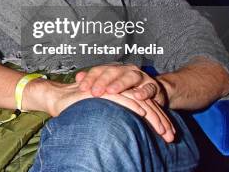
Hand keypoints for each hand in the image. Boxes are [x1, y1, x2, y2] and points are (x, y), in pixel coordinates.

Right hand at [33, 80, 174, 142]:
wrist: (57, 99)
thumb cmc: (78, 110)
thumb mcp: (103, 116)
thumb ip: (116, 119)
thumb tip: (130, 138)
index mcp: (121, 96)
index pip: (145, 107)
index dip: (158, 120)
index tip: (168, 135)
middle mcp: (119, 90)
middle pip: (146, 104)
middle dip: (160, 121)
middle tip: (171, 136)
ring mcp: (111, 89)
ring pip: (138, 101)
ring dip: (153, 116)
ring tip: (162, 130)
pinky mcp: (102, 90)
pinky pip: (121, 97)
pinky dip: (132, 104)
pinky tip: (143, 113)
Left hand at [76, 63, 166, 105]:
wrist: (153, 91)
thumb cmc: (127, 90)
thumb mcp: (110, 86)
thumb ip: (94, 80)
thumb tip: (78, 77)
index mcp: (114, 69)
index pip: (99, 70)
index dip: (90, 78)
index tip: (81, 88)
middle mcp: (127, 70)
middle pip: (113, 72)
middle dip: (102, 82)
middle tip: (94, 92)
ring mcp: (141, 77)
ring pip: (130, 77)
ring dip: (120, 84)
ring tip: (111, 91)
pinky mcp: (153, 87)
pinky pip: (149, 88)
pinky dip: (144, 91)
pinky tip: (137, 96)